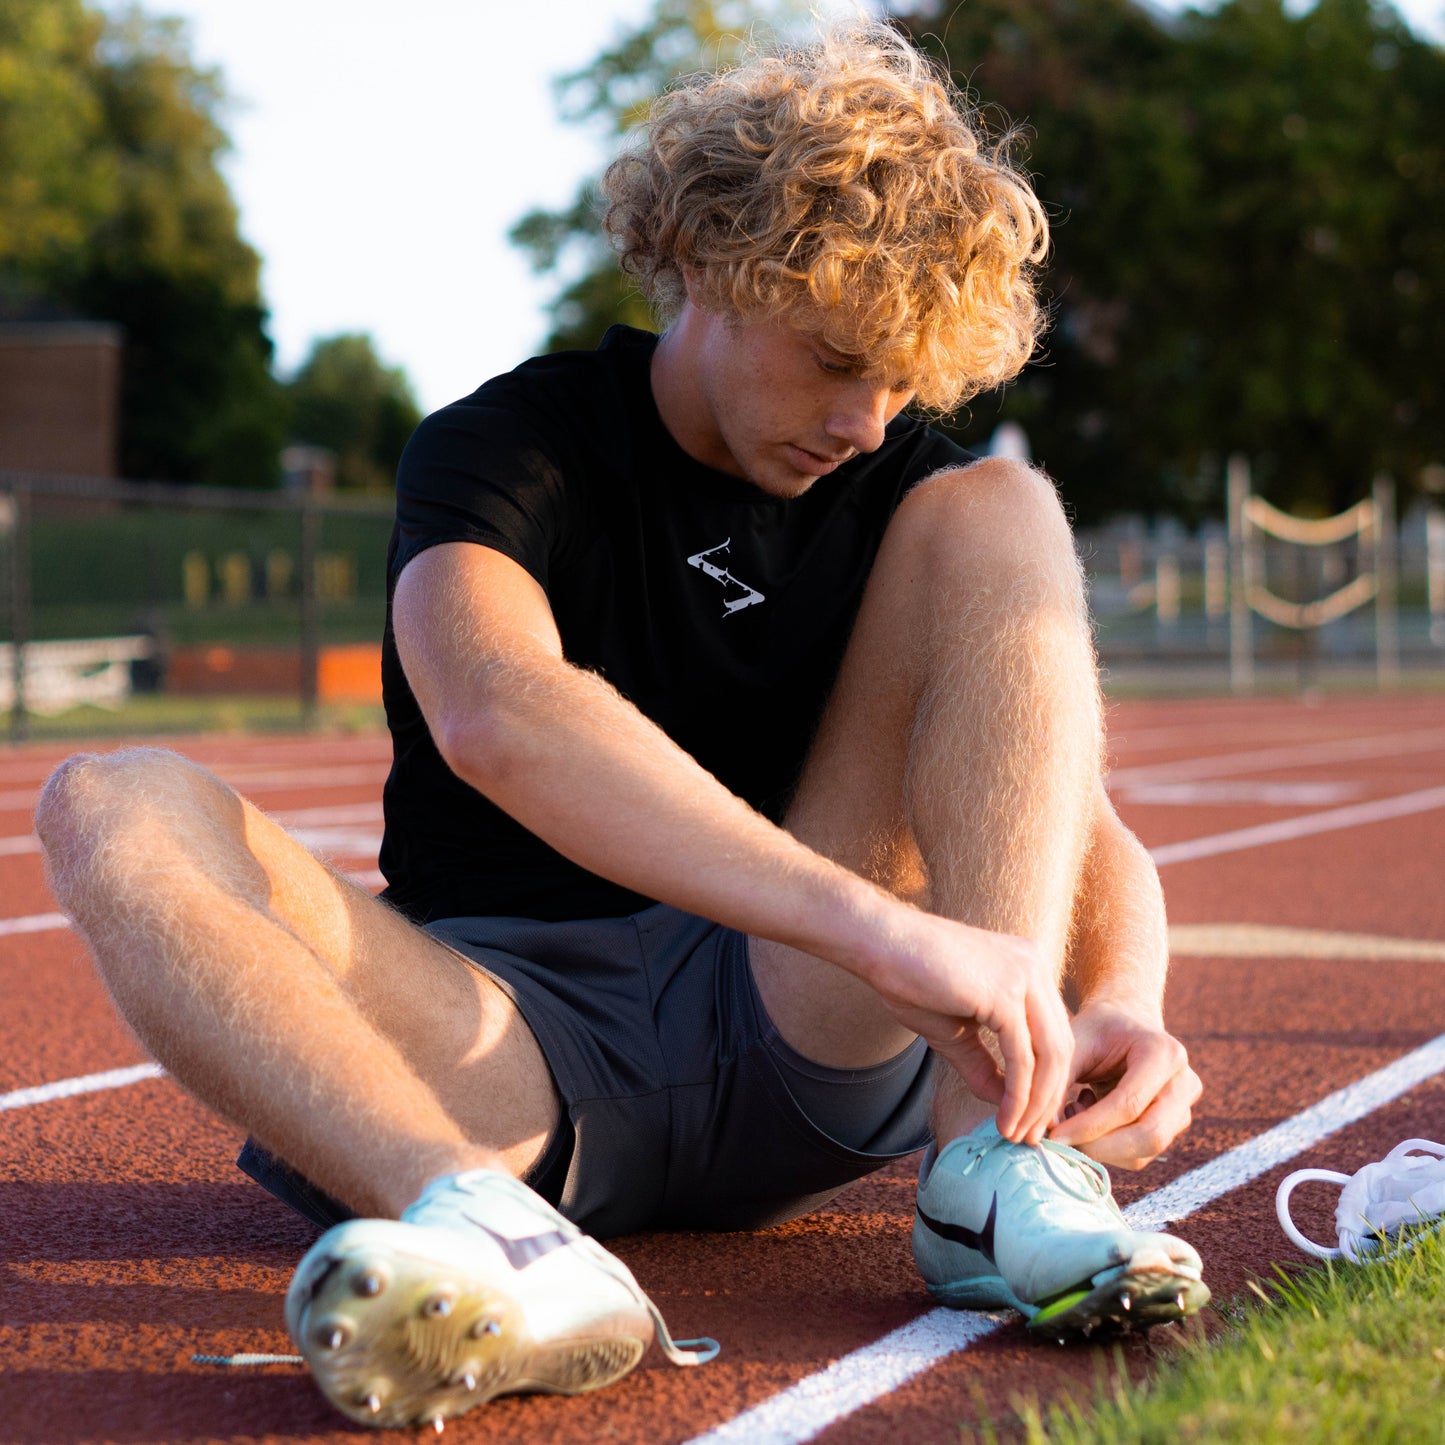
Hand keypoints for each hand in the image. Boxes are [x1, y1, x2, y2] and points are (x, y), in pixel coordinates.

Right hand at [865, 911, 1073, 1146]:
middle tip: (1030, 1136)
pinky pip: (1023, 1057)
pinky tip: (1005, 1119)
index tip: (1031, 1118)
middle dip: (1048, 1099)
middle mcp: (1036, 966)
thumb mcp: (956, 1030)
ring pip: (1050, 1055)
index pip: (1054, 1033)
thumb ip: (984, 1064)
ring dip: (1036, 1104)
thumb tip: (1002, 1104)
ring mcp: (1025, 976)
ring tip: (1016, 1135)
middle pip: (1061, 1046)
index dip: (1048, 1081)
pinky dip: (1018, 1095)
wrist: (881, 945)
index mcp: (1029, 968)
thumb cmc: (912, 979)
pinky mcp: (1006, 993)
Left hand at [1047, 1000, 1199, 1168]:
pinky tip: (1090, 1113)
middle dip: (1100, 1145)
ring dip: (1100, 1145)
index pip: (1129, 1103)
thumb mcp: (1073, 1044)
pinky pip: (1141, 1154)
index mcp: (1164, 1052)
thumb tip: (1041, 1132)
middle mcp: (1184, 1082)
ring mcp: (1184, 1107)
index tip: (1053, 1136)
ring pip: (1145, 1151)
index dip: (1089, 1126)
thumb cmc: (1096, 1030)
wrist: (1124, 1022)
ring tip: (1075, 1108)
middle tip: (1061, 1138)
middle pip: (1150, 1135)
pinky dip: (1107, 1145)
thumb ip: (1056, 1083)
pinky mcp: (1174, 1126)